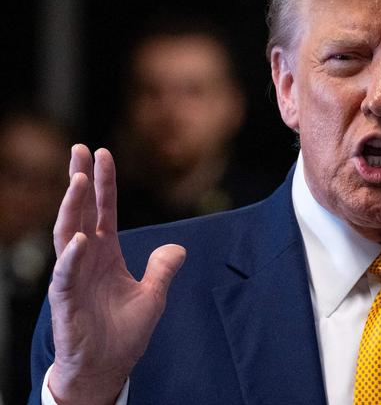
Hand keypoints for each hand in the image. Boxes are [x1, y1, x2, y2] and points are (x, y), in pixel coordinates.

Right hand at [47, 145, 185, 404]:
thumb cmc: (124, 333)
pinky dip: (73, 256)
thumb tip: (178, 247)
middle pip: (81, 211)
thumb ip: (163, 269)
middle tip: (79, 148)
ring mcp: (73, 276)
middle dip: (80, 179)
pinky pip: (67, 274)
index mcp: (106, 253)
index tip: (102, 154)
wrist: (107, 368)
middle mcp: (87, 258)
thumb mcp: (153, 295)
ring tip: (78, 178)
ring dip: (72, 206)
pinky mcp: (66, 299)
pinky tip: (81, 237)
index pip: (104, 210)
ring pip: (68, 233)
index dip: (104, 183)